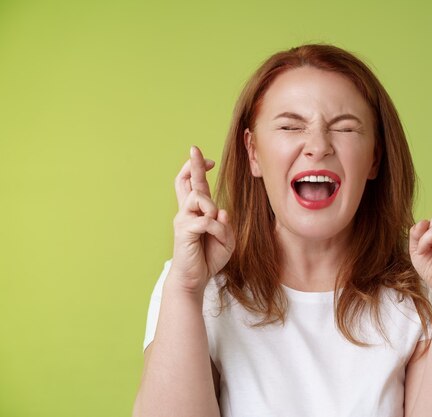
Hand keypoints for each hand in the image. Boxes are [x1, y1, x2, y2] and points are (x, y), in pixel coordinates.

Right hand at [169, 145, 234, 293]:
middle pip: (187, 181)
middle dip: (193, 164)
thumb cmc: (208, 258)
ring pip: (200, 198)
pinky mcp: (184, 231)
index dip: (198, 169)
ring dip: (213, 209)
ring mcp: (183, 219)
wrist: (194, 279)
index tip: (208, 160)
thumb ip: (225, 224)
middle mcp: (187, 211)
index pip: (192, 184)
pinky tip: (216, 240)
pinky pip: (206, 221)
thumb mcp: (226, 239)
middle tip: (194, 148)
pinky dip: (217, 230)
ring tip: (216, 228)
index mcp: (196, 211)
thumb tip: (221, 211)